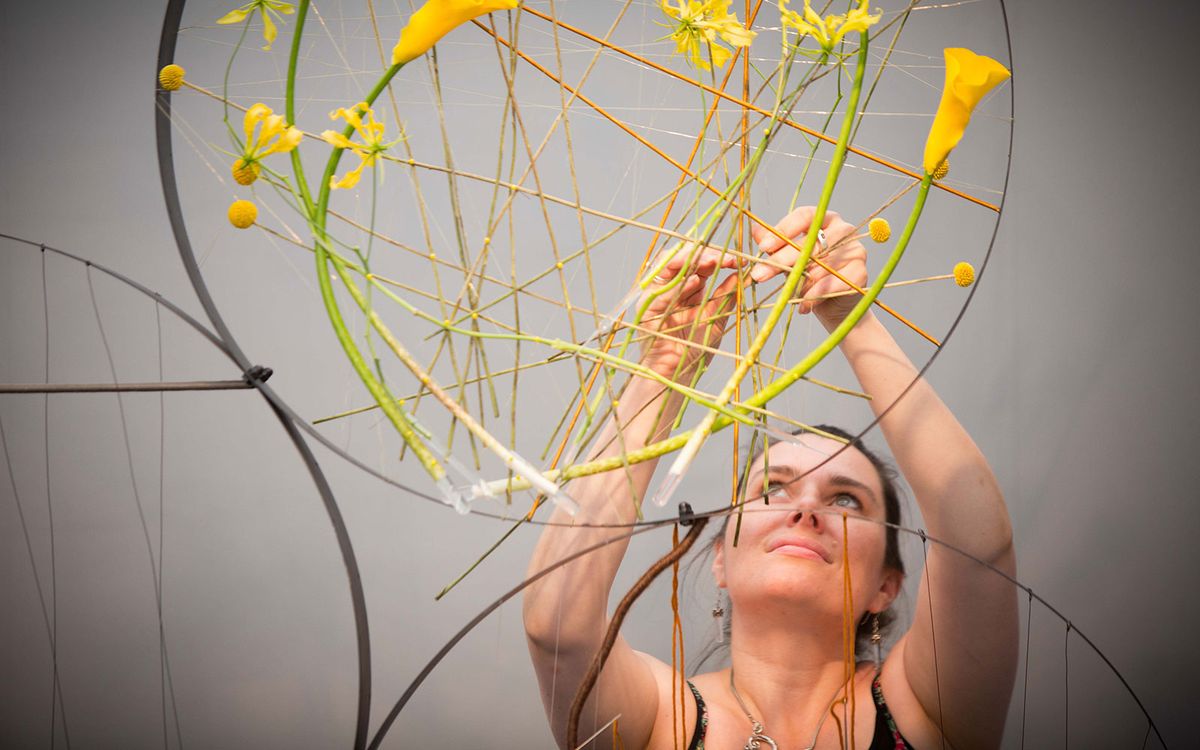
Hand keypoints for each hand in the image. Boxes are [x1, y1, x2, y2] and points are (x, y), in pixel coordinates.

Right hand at [637, 243, 741, 380]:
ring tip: (710, 260)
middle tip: (724, 256)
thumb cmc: (695, 347)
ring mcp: (658, 295)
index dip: (719, 258)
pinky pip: (660, 291)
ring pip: (668, 267)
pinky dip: (676, 285)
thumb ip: (726, 296)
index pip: (702, 263)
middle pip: (684, 259)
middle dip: (704, 253)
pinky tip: (694, 282)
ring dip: (689, 260)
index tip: (740, 260)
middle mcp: (673, 287)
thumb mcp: (716, 318)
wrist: (677, 372)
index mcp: (689, 287)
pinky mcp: (647, 308)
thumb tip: (742, 274)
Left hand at [748, 206, 867, 327]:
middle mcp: (843, 229)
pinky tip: (803, 306)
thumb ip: (774, 245)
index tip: (763, 248)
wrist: (832, 305)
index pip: (804, 216)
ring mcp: (855, 249)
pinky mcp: (861, 271)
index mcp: (824, 219)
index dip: (783, 230)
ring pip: (822, 265)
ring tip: (784, 295)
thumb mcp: (788, 260)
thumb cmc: (808, 276)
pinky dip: (816, 296)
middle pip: (811, 242)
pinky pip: (835, 283)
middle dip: (781, 261)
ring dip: (800, 282)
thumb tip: (754, 231)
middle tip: (759, 275)